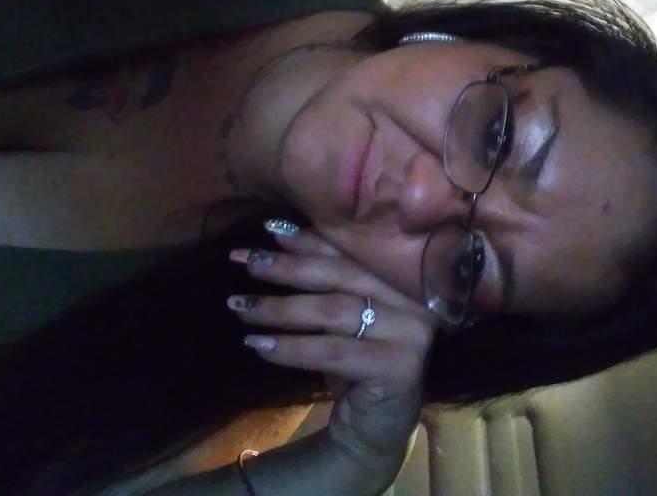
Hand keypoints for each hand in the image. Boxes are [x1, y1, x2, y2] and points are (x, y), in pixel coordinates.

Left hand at [227, 228, 437, 480]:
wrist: (377, 428)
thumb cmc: (355, 363)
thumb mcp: (339, 316)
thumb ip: (324, 278)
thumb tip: (278, 233)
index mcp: (403, 279)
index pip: (351, 251)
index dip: (310, 239)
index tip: (268, 229)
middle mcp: (415, 301)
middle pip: (342, 275)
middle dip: (289, 266)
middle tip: (246, 261)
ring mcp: (412, 333)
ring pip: (333, 311)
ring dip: (280, 308)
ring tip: (241, 307)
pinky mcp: (398, 367)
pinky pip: (332, 351)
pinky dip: (291, 347)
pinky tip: (259, 345)